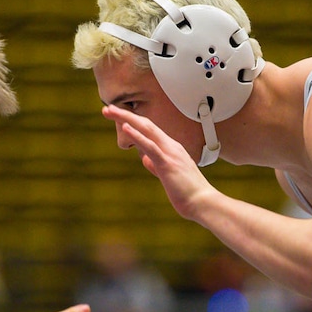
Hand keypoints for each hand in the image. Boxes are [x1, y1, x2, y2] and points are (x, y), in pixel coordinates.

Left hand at [102, 105, 213, 220]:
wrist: (203, 203)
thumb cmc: (188, 192)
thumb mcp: (169, 176)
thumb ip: (157, 166)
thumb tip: (145, 160)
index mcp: (171, 148)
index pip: (149, 130)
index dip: (133, 122)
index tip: (117, 117)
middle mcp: (171, 146)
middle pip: (145, 124)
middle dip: (125, 115)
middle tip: (107, 109)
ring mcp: (170, 153)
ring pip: (146, 129)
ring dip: (126, 118)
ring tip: (109, 111)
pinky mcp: (167, 163)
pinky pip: (150, 146)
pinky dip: (137, 135)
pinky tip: (125, 127)